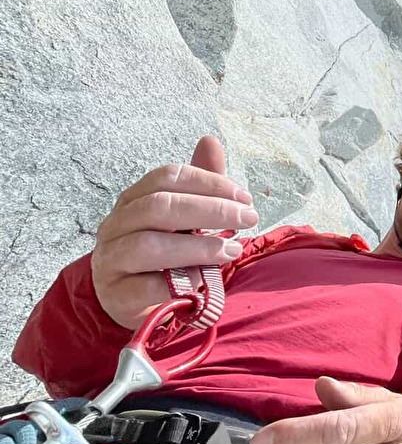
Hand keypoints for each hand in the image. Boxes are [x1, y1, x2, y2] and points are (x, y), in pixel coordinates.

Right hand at [90, 136, 257, 330]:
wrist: (130, 302)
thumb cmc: (162, 256)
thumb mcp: (183, 221)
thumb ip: (198, 186)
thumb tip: (211, 141)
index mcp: (133, 199)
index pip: (167, 177)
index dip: (209, 182)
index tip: (244, 198)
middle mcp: (116, 224)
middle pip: (159, 206)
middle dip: (210, 210)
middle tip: (248, 218)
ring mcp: (111, 260)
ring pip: (149, 245)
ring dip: (198, 246)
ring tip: (232, 250)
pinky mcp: (117, 294)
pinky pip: (147, 286)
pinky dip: (179, 281)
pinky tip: (203, 280)